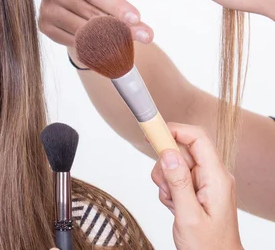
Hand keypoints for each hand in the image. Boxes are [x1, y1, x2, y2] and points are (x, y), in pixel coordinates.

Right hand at [38, 0, 153, 65]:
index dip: (115, 4)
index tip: (137, 17)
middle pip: (90, 11)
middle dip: (121, 26)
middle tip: (145, 35)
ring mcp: (46, 6)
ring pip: (83, 29)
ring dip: (110, 39)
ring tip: (132, 44)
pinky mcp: (44, 25)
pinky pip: (72, 41)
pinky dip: (93, 47)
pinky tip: (109, 48)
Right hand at [151, 123, 242, 249]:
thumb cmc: (209, 246)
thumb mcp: (188, 215)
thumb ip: (178, 182)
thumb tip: (167, 153)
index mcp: (216, 178)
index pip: (197, 138)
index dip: (174, 130)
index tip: (151, 132)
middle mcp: (213, 176)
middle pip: (182, 150)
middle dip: (165, 164)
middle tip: (164, 185)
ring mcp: (206, 182)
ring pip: (175, 163)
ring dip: (165, 180)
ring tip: (171, 202)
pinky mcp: (197, 190)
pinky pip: (176, 177)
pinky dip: (168, 189)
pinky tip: (174, 206)